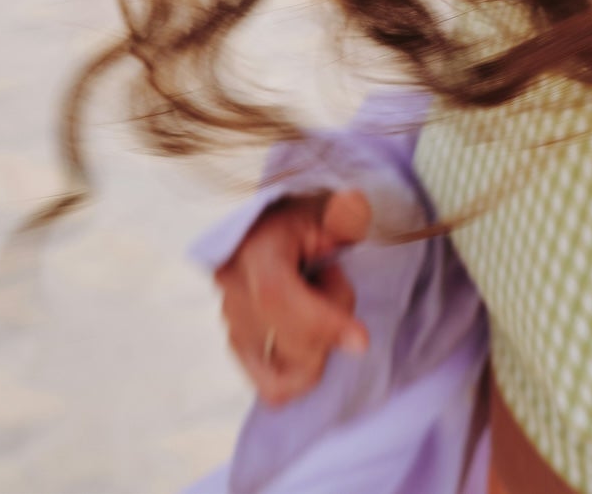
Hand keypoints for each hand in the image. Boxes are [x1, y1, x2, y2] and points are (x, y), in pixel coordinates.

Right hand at [214, 187, 372, 404]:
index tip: (362, 340)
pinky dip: (301, 369)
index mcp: (252, 247)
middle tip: (335, 283)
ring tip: (316, 301)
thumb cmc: (309, 214)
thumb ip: (346, 213)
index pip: (275, 296)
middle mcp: (230, 286)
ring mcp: (229, 318)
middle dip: (328, 327)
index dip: (320, 322)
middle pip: (285, 342)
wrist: (280, 223)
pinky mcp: (235, 342)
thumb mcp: (332, 207)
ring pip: (282, 371)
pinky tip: (311, 332)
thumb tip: (353, 207)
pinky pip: (272, 383)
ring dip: (316, 346)